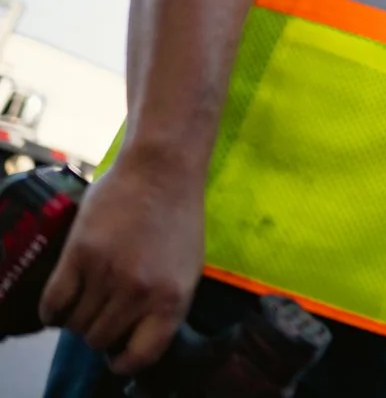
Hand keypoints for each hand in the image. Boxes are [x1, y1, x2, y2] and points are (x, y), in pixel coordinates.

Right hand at [38, 152, 205, 374]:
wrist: (163, 170)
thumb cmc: (178, 217)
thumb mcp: (187, 268)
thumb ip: (164, 304)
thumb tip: (137, 338)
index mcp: (173, 299)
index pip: (142, 355)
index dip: (125, 360)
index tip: (117, 356)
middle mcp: (140, 292)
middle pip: (101, 339)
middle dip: (99, 332)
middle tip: (101, 314)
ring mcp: (108, 274)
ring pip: (76, 324)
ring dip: (76, 319)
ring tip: (85, 301)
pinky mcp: (79, 255)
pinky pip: (53, 304)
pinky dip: (52, 311)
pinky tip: (60, 303)